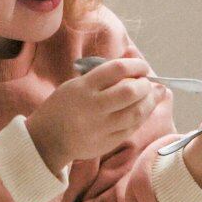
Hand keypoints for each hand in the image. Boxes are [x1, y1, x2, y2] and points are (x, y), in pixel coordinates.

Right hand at [26, 57, 170, 173]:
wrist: (48, 139)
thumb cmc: (65, 106)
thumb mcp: (77, 83)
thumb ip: (104, 73)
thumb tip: (134, 59)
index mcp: (84, 87)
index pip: (118, 69)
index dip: (137, 65)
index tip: (142, 67)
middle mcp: (93, 107)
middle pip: (130, 92)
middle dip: (145, 85)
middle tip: (148, 83)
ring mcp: (100, 127)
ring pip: (136, 113)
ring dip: (150, 102)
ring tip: (153, 95)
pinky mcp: (106, 143)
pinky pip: (131, 129)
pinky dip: (142, 117)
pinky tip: (143, 110)